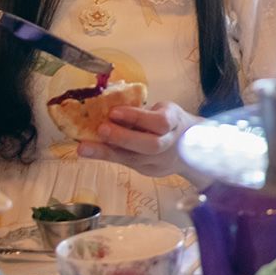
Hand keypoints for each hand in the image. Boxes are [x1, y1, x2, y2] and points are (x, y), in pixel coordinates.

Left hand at [78, 101, 196, 179]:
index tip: (114, 111)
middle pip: (151, 145)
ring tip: (85, 148)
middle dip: (124, 137)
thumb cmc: (168, 121)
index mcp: (176, 121)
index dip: (137, 117)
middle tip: (101, 129)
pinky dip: (108, 156)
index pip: (161, 122)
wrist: (190, 147)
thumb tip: (105, 104)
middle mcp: (171, 143)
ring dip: (108, 152)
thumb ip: (141, 111)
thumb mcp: (162, 109)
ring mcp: (161, 161)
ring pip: (135, 159)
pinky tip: (91, 151)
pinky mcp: (149, 170)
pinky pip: (127, 164)